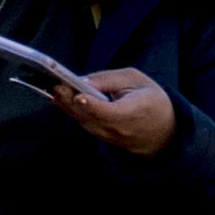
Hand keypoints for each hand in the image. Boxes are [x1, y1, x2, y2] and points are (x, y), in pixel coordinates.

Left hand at [49, 65, 178, 157]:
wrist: (160, 131)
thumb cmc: (149, 100)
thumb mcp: (137, 81)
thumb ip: (111, 79)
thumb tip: (84, 81)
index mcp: (133, 112)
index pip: (110, 112)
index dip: (93, 105)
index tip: (79, 96)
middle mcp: (118, 128)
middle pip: (90, 116)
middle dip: (72, 101)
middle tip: (57, 87)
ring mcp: (106, 135)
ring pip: (83, 120)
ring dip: (66, 105)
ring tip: (55, 89)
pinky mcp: (98, 135)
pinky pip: (82, 122)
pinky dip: (70, 110)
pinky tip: (59, 98)